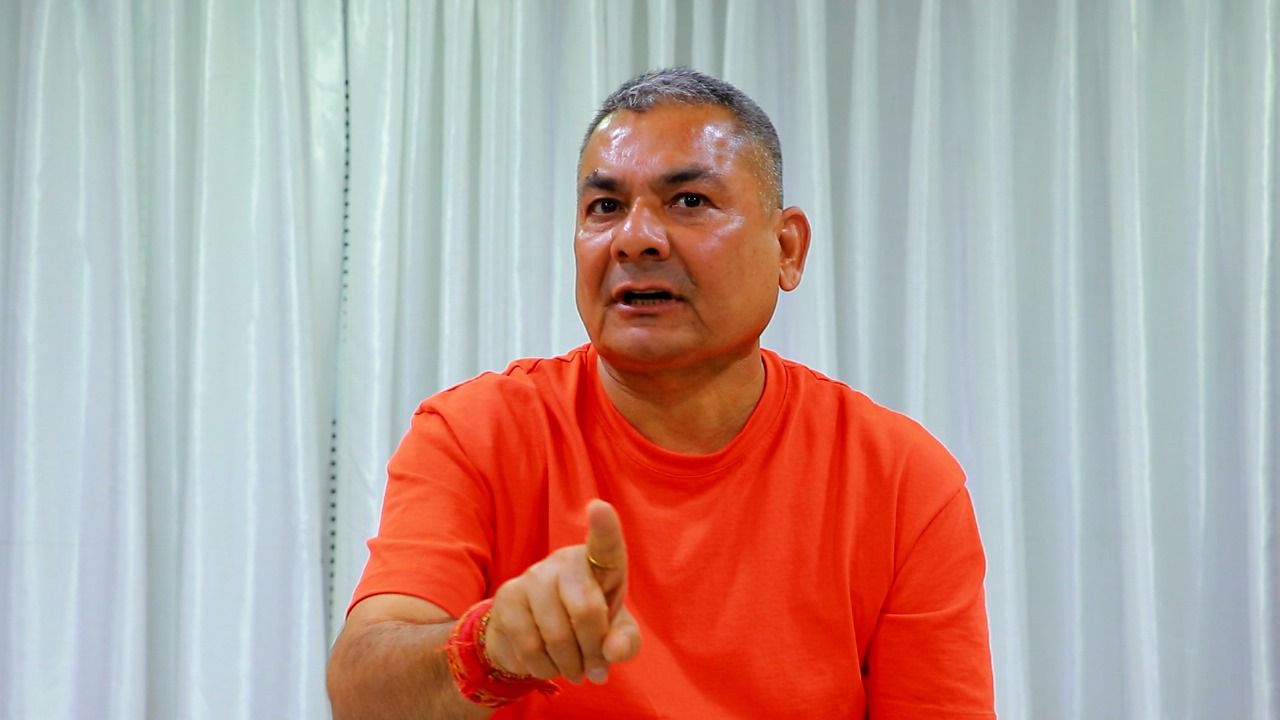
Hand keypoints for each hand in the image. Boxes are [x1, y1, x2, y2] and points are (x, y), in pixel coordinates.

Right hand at [482, 500, 641, 683]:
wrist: (533, 634)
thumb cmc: (586, 625)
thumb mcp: (615, 634)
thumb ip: (625, 641)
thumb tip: (612, 651)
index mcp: (599, 562)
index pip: (604, 543)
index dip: (604, 527)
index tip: (599, 508)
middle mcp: (564, 560)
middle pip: (586, 610)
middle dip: (594, 651)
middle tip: (595, 668)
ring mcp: (532, 576)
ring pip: (557, 635)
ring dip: (570, 665)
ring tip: (574, 668)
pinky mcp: (508, 597)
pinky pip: (530, 647)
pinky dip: (545, 668)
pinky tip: (548, 663)